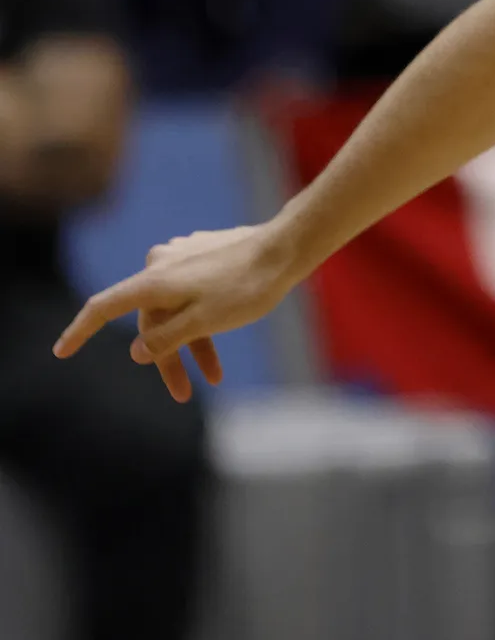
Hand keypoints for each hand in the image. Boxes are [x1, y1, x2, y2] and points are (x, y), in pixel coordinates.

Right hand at [53, 223, 301, 402]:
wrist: (288, 248)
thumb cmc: (247, 287)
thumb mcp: (203, 322)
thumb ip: (165, 338)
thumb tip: (138, 351)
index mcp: (153, 279)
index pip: (103, 307)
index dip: (79, 331)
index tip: (61, 352)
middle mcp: (161, 262)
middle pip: (150, 318)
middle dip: (168, 357)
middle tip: (185, 392)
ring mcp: (184, 256)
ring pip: (176, 308)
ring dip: (191, 343)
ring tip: (214, 376)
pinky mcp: (205, 254)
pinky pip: (194, 293)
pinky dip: (203, 320)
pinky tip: (223, 331)